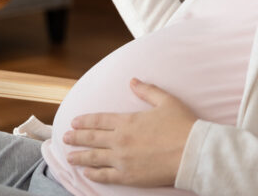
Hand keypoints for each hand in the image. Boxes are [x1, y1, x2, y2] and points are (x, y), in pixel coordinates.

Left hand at [63, 78, 197, 186]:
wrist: (192, 152)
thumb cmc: (182, 125)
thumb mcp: (166, 101)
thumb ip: (147, 90)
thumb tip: (132, 81)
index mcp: (127, 121)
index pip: (99, 120)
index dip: (85, 121)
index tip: (74, 122)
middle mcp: (120, 140)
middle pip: (92, 138)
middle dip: (76, 137)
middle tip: (65, 138)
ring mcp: (122, 159)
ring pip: (94, 158)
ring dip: (80, 156)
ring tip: (69, 156)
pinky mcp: (128, 176)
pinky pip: (105, 176)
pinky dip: (94, 174)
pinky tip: (87, 173)